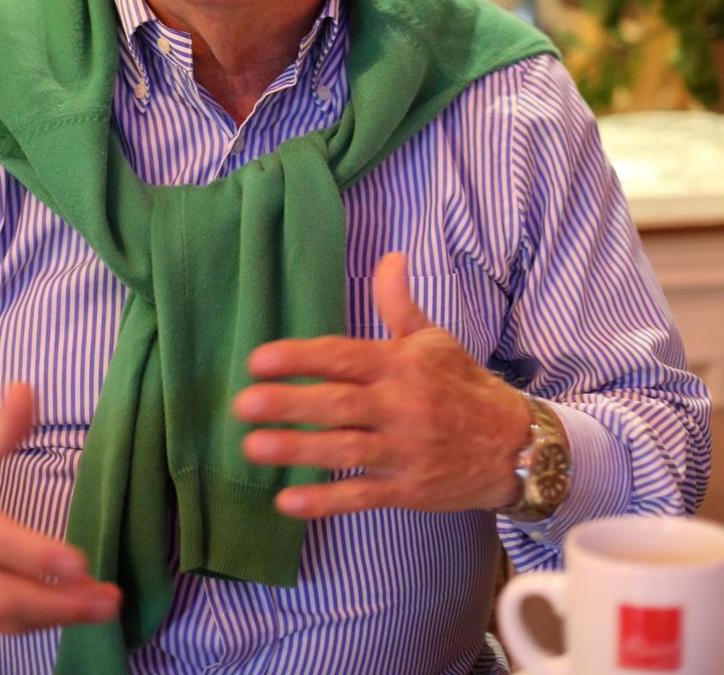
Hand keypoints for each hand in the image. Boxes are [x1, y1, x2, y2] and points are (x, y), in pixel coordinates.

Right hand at [0, 383, 120, 633]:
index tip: (80, 562)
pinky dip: (28, 626)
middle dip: (60, 603)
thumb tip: (26, 391)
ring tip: (99, 608)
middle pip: (1, 595)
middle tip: (108, 599)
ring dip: (53, 618)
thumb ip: (0, 423)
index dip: (36, 556)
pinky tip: (64, 612)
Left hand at [233, 252, 530, 518]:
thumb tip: (390, 257)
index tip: (258, 360)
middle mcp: (401, 406)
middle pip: (337, 403)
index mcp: (401, 365)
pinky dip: (325, 501)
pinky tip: (287, 501)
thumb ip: (400, 303)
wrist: (516, 445)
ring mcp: (405, 450)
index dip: (300, 358)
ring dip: (297, 449)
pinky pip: (362, 496)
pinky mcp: (409, 490)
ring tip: (253, 447)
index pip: (343, 356)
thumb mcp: (435, 339)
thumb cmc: (464, 386)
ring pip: (344, 450)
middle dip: (288, 403)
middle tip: (242, 404)